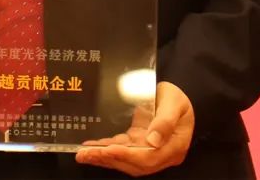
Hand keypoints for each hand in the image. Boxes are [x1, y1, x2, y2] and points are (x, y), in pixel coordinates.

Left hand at [76, 81, 193, 176]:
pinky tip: (91, 148)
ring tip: (83, 154)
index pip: (149, 157)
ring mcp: (149, 151)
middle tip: (87, 154)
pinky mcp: (139, 145)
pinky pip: (122, 150)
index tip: (109, 149)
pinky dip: (106, 151)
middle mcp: (162, 154)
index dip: (128, 155)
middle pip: (134, 163)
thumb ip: (165, 121)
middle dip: (109, 159)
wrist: (176, 96)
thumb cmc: (177, 98)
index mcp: (174, 147)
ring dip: (104, 158)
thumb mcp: (174, 103)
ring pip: (125, 160)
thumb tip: (153, 141)